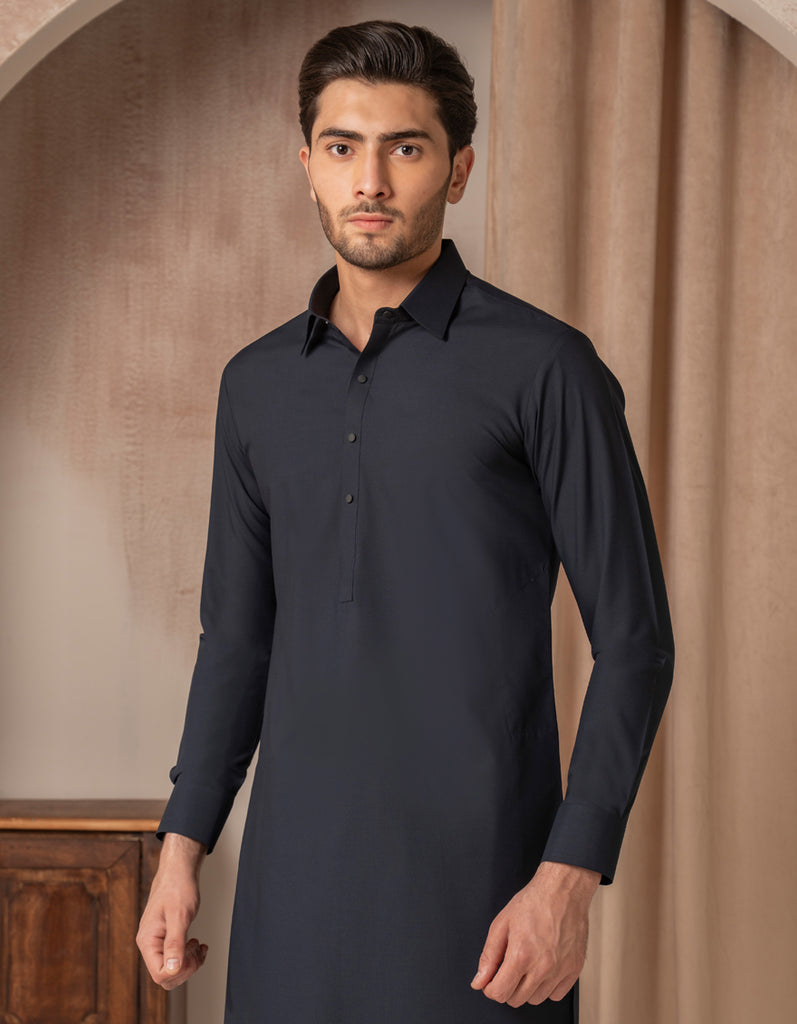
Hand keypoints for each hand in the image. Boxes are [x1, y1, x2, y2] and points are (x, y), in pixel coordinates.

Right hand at [136, 832, 208, 989]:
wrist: (178, 872)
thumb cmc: (177, 888)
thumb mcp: (179, 915)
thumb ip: (175, 943)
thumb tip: (172, 968)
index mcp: (148, 940)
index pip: (159, 974)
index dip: (179, 971)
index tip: (193, 955)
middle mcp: (149, 944)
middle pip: (166, 975)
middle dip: (187, 967)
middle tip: (198, 950)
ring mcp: (156, 942)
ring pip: (172, 968)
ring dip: (189, 962)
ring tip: (199, 946)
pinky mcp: (165, 939)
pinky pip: (176, 958)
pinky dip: (189, 955)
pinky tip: (197, 945)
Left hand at [470, 861, 599, 1006]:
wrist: (562, 891)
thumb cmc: (534, 902)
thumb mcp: (501, 924)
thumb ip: (489, 956)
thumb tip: (480, 980)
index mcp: (521, 954)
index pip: (500, 992)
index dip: (490, 988)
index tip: (490, 982)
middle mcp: (543, 967)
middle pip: (516, 999)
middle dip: (506, 988)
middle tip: (507, 970)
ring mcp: (560, 970)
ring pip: (536, 1000)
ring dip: (526, 988)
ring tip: (526, 966)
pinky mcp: (574, 970)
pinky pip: (556, 995)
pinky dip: (547, 987)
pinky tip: (542, 969)